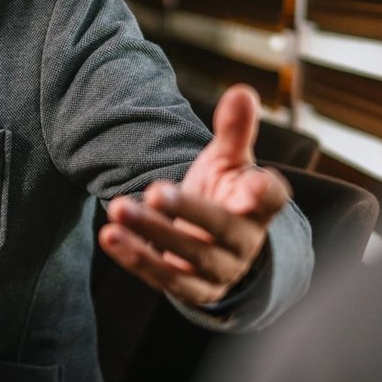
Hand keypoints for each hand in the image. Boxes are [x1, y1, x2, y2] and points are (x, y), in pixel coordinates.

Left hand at [100, 84, 290, 305]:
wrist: (214, 244)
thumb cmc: (223, 193)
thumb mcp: (228, 161)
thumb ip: (234, 130)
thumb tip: (241, 91)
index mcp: (260, 205)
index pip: (271, 198)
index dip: (263, 191)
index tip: (251, 182)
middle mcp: (244, 241)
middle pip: (220, 228)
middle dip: (186, 210)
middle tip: (154, 190)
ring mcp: (219, 270)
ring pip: (187, 256)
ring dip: (151, 234)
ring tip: (117, 209)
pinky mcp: (192, 290)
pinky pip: (163, 277)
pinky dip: (135, 257)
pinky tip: (110, 235)